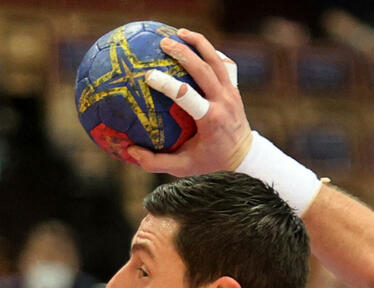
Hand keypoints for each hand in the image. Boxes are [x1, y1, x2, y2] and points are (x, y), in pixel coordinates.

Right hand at [126, 29, 252, 177]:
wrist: (244, 158)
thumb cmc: (210, 164)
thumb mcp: (182, 167)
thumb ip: (155, 161)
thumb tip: (129, 150)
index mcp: (210, 119)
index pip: (187, 95)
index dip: (167, 83)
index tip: (148, 75)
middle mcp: (224, 101)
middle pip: (204, 69)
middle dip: (184, 52)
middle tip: (163, 42)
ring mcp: (232, 92)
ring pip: (216, 60)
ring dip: (199, 43)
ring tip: (180, 32)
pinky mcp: (234, 88)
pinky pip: (223, 64)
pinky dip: (210, 52)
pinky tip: (196, 46)